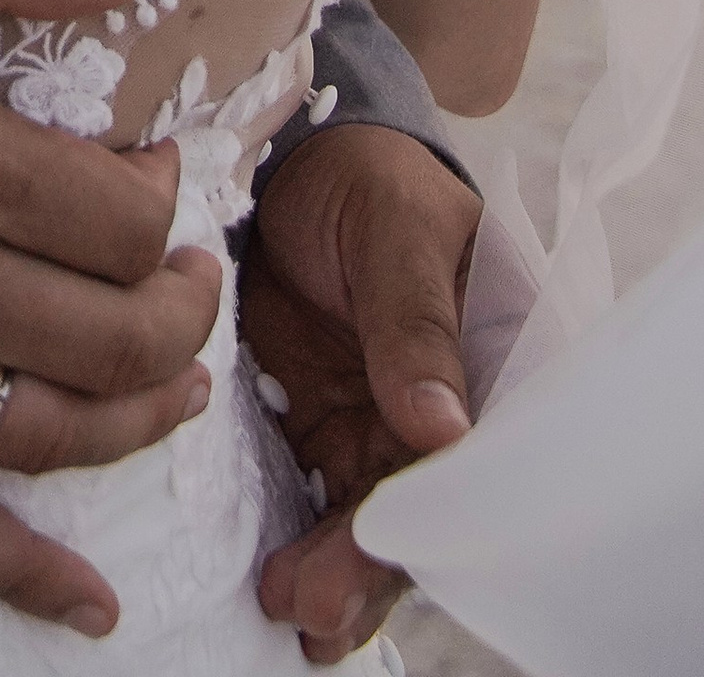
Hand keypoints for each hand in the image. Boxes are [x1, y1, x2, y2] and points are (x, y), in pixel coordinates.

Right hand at [0, 0, 221, 640]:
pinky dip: (21, 576)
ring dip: (145, 414)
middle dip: (183, 307)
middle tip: (190, 275)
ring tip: (182, 385)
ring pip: (58, 429)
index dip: (163, 198)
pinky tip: (87, 606)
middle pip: (120, 333)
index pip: (123, 219)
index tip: (148, 169)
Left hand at [244, 124, 478, 664]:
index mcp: (487, 360)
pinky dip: (306, 546)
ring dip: (335, 573)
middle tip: (315, 606)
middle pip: (416, 503)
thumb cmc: (368, 175)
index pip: (471, 454)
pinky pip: (321, 497)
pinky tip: (283, 595)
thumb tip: (442, 427)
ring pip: (367, 518)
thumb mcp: (395, 226)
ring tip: (295, 614)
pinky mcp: (323, 424)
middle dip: (368, 564)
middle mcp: (440, 406)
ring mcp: (379, 420)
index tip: (378, 549)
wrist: (296, 156)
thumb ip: (412, 319)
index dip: (431, 513)